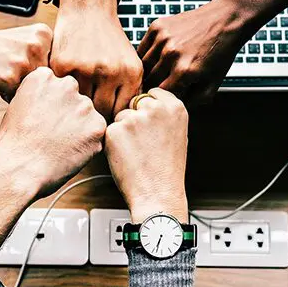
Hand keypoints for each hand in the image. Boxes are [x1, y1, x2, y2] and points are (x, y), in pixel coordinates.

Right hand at [0, 23, 52, 100]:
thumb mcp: (28, 39)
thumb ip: (47, 55)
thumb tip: (65, 86)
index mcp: (45, 35)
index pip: (57, 67)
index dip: (41, 71)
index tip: (26, 63)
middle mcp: (37, 47)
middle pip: (47, 80)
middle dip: (32, 81)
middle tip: (13, 68)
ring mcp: (24, 63)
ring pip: (33, 90)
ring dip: (20, 88)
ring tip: (6, 73)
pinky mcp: (10, 78)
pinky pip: (17, 97)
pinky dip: (8, 94)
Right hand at [0, 66, 106, 197]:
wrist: (20, 168)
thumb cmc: (14, 143)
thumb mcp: (17, 106)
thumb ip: (39, 95)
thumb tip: (51, 99)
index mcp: (44, 77)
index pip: (58, 86)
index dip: (52, 105)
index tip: (43, 119)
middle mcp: (67, 85)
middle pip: (75, 99)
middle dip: (69, 114)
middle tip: (54, 134)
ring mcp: (84, 106)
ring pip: (87, 116)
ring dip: (80, 128)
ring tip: (60, 145)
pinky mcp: (97, 126)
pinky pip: (96, 133)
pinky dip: (88, 144)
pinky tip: (70, 152)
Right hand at [51, 0, 142, 118]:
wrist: (88, 8)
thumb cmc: (109, 40)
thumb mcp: (129, 62)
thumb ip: (129, 91)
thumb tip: (125, 123)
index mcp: (130, 73)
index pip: (121, 112)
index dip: (113, 119)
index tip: (105, 118)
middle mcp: (110, 72)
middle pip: (102, 112)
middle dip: (95, 115)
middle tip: (88, 115)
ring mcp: (85, 69)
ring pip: (81, 104)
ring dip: (77, 105)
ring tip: (76, 105)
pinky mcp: (63, 65)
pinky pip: (63, 91)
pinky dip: (63, 92)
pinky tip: (65, 89)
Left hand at [105, 88, 187, 222]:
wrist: (158, 193)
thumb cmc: (167, 169)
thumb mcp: (177, 133)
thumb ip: (164, 114)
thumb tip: (147, 102)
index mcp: (175, 107)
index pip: (153, 93)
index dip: (148, 109)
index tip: (151, 125)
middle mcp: (155, 108)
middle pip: (135, 103)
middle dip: (135, 118)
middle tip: (144, 143)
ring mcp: (134, 118)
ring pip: (120, 117)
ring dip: (123, 131)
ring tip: (137, 153)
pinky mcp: (115, 130)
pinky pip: (109, 131)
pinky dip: (113, 143)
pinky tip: (126, 157)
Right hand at [138, 0, 249, 104]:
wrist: (225, 19)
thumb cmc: (220, 52)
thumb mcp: (212, 84)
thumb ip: (193, 101)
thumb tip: (172, 108)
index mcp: (184, 71)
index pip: (160, 95)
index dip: (161, 100)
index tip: (162, 100)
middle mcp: (171, 54)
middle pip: (149, 81)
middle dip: (153, 87)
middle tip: (159, 88)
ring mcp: (162, 39)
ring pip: (142, 66)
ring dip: (148, 73)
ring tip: (158, 74)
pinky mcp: (157, 27)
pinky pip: (142, 49)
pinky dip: (145, 56)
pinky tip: (156, 59)